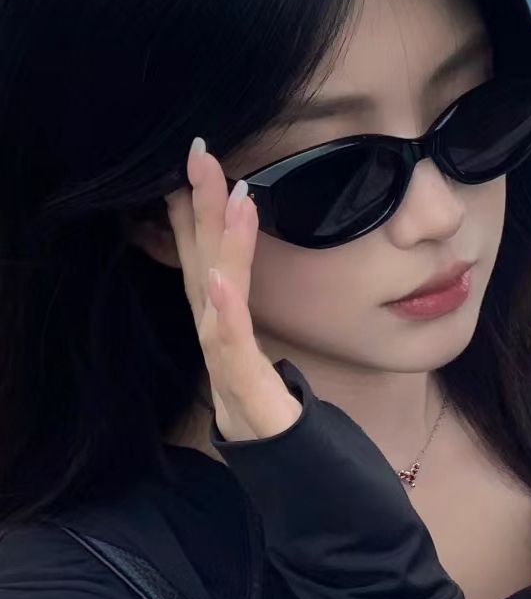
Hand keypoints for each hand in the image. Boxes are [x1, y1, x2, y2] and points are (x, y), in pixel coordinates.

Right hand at [167, 138, 301, 443]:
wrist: (265, 445)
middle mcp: (211, 319)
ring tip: (230, 196)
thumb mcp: (241, 326)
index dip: (197, 199)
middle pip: (203, 253)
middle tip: (201, 153)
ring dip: (221, 240)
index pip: (201, 245)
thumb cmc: (250, 384)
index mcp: (215, 304)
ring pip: (216, 286)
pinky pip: (229, 337)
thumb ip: (231, 287)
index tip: (198, 152)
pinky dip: (223, 306)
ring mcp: (221, 346)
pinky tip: (218, 278)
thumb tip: (222, 250)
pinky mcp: (238, 375)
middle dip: (202, 201)